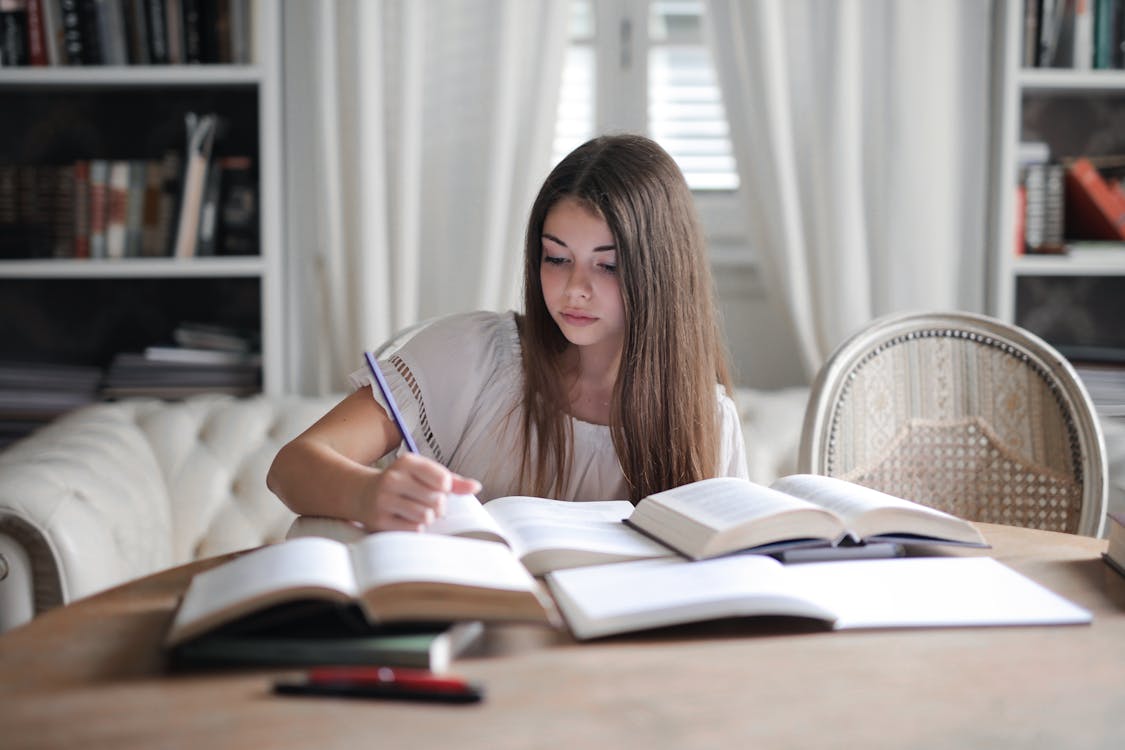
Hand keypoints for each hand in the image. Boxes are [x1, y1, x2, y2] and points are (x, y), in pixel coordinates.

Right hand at [358, 453, 481, 531]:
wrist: (361, 493)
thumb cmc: (402, 483)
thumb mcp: (423, 474)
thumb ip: (452, 480)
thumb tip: (476, 487)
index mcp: (407, 462)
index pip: (443, 479)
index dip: (446, 488)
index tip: (436, 488)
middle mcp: (393, 478)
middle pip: (437, 500)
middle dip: (438, 506)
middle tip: (427, 503)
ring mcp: (384, 500)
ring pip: (426, 516)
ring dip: (427, 518)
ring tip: (417, 511)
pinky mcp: (379, 520)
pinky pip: (413, 529)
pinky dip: (415, 528)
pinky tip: (405, 519)